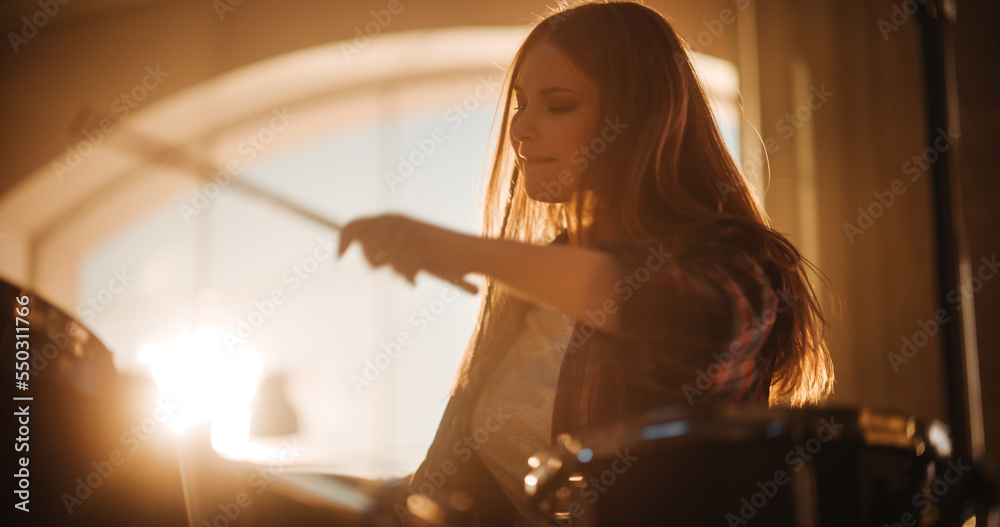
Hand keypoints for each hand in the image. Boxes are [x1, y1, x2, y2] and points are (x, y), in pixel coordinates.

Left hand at [336, 214, 479, 293]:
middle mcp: (397, 220)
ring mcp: (408, 230)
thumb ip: (383, 246)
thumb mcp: (405, 249)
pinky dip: (408, 276)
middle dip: (371, 262)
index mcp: (391, 219)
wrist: (468, 252)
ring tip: (410, 273)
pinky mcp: (420, 242)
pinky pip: (400, 268)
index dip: (342, 240)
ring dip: (396, 271)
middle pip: (364, 244)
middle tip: (387, 270)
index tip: (337, 257)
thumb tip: (358, 249)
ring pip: (383, 260)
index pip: (355, 225)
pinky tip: (417, 276)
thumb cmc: (436, 254)